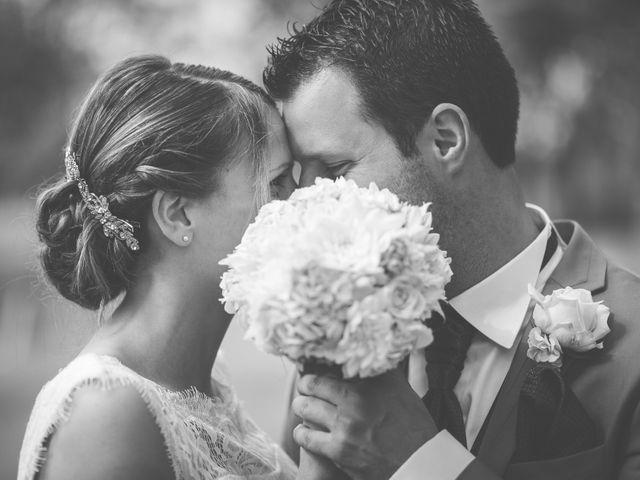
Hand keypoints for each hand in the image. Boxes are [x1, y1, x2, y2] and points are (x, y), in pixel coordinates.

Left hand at [292, 369, 437, 479]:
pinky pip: (307, 437)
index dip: (318, 368)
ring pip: (305, 408)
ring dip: (302, 406)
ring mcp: (343, 428)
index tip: (315, 370)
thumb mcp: (401, 389)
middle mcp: (353, 403)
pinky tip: (304, 430)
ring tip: (303, 406)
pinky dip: (302, 432)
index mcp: (368, 385)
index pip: (330, 368)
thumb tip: (373, 354)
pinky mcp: (338, 451)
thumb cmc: (412, 425)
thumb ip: (383, 370)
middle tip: (305, 386)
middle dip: (306, 385)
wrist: (418, 462)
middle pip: (312, 384)